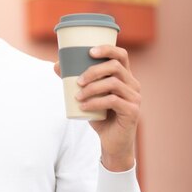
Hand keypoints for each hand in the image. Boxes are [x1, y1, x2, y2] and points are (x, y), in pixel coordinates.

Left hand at [54, 45, 140, 171]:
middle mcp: (133, 84)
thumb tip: (56, 65)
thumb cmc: (100, 116)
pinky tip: (83, 106)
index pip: (121, 55)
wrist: (111, 142)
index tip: (89, 51)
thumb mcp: (87, 96)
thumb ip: (75, 81)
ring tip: (77, 96)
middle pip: (115, 67)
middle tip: (77, 81)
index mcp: (124, 77)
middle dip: (93, 71)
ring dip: (92, 88)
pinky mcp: (133, 111)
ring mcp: (135, 98)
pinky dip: (95, 102)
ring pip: (114, 83)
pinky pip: (113, 101)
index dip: (107, 49)